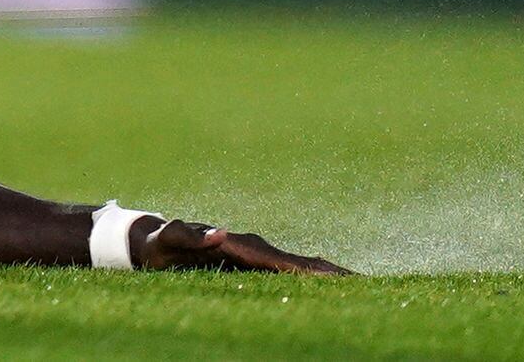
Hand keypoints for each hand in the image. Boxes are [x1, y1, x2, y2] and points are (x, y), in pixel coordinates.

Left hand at [136, 218, 347, 275]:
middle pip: (302, 264)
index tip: (344, 279)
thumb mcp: (171, 239)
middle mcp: (256, 250)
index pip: (288, 262)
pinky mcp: (251, 266)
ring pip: (299, 268)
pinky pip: (286, 274)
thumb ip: (192, 236)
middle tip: (368, 286)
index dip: (316, 271)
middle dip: (333, 274)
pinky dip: (308, 280)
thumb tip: (222, 233)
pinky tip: (323, 289)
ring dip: (326, 278)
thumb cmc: (162, 242)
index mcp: (244, 246)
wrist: (155, 240)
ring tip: (358, 288)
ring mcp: (255, 258)